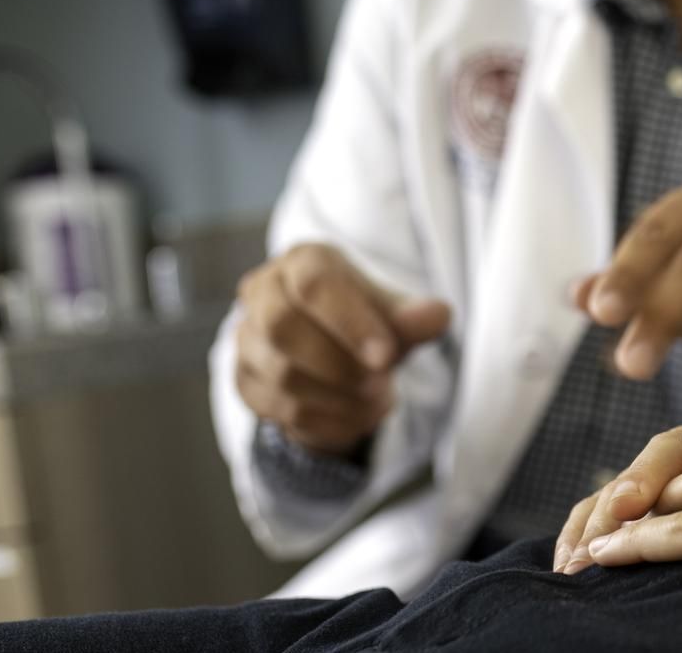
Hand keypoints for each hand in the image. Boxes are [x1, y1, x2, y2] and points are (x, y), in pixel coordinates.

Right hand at [234, 243, 450, 457]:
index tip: (387, 357)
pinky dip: (328, 421)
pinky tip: (360, 417)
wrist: (343, 354)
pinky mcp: (245, 381)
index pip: (315, 284)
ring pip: (280, 374)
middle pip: (283, 327)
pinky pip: (279, 409)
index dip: (351, 322)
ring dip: (339, 397)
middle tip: (382, 383)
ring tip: (381, 400)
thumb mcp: (397, 315)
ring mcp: (247, 338)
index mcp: (303, 261)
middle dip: (339, 364)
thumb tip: (437, 315)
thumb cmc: (369, 322)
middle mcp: (263, 292)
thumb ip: (414, 316)